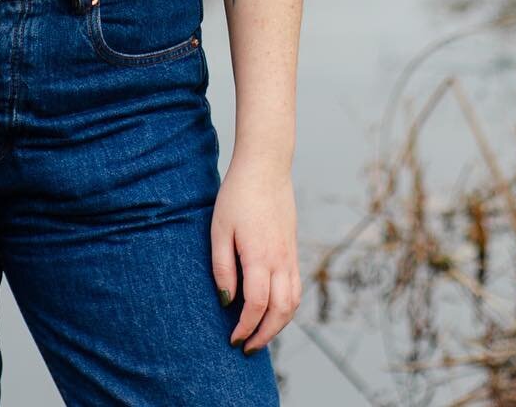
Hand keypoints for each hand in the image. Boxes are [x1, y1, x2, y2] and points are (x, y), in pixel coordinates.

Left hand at [210, 152, 300, 353]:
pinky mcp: (293, 250)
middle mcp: (280, 261)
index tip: (233, 339)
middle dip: (264, 335)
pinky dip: (288, 308)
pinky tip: (273, 310)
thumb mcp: (219, 228)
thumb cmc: (237, 195)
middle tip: (247, 347)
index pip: (256, 306)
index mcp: (260, 257)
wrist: (266, 167)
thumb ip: (222, 266)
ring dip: (279, 325)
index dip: (245, 328)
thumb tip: (226, 300)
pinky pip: (296, 288)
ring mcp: (290, 256)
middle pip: (280, 312)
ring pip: (293, 303)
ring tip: (260, 335)